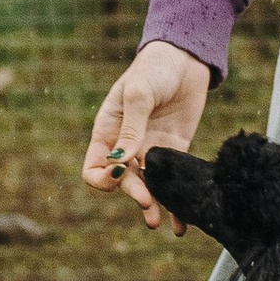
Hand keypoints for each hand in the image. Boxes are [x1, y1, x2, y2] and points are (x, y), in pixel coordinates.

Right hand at [82, 41, 212, 228]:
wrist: (185, 57)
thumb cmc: (154, 68)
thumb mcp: (139, 93)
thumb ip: (132, 127)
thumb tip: (122, 161)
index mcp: (107, 132)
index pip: (94, 168)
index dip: (102, 178)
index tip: (119, 172)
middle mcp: (126, 146)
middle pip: (122, 182)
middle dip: (132, 194)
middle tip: (148, 202)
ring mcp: (151, 150)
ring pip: (147, 187)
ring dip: (151, 206)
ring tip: (159, 223)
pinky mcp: (175, 151)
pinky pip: (172, 182)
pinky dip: (176, 203)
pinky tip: (181, 223)